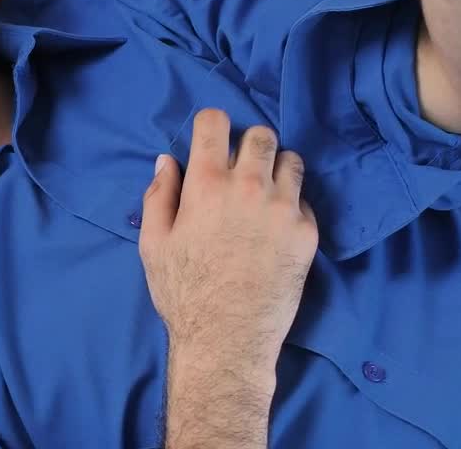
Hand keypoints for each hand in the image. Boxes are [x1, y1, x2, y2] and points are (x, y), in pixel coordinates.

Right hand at [139, 110, 317, 376]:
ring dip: (275, 167)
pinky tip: (275, 223)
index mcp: (206, 184)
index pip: (215, 122)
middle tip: (238, 166)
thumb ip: (158, 195)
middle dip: (247, 143)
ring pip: (291, 160)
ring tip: (263, 189)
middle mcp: (249, 187)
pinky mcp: (307, 233)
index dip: (210, 124)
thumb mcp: (153, 242)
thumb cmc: (182, 291)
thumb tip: (167, 161)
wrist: (227, 338)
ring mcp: (284, 209)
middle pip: (260, 134)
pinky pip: (305, 198)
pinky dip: (291, 202)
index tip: (208, 139)